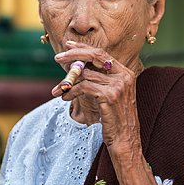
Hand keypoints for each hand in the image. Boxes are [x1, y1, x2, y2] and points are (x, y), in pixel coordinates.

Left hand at [53, 41, 141, 158]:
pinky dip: (71, 92)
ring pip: (85, 74)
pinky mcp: (109, 96)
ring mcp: (118, 86)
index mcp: (126, 73)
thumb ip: (100, 80)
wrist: (125, 140)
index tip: (68, 45)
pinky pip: (83, 87)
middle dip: (73, 54)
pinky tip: (65, 98)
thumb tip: (78, 68)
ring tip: (58, 90)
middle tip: (57, 57)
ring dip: (68, 82)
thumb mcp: (111, 96)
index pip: (102, 53)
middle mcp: (124, 76)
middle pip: (94, 56)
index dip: (84, 47)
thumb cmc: (115, 120)